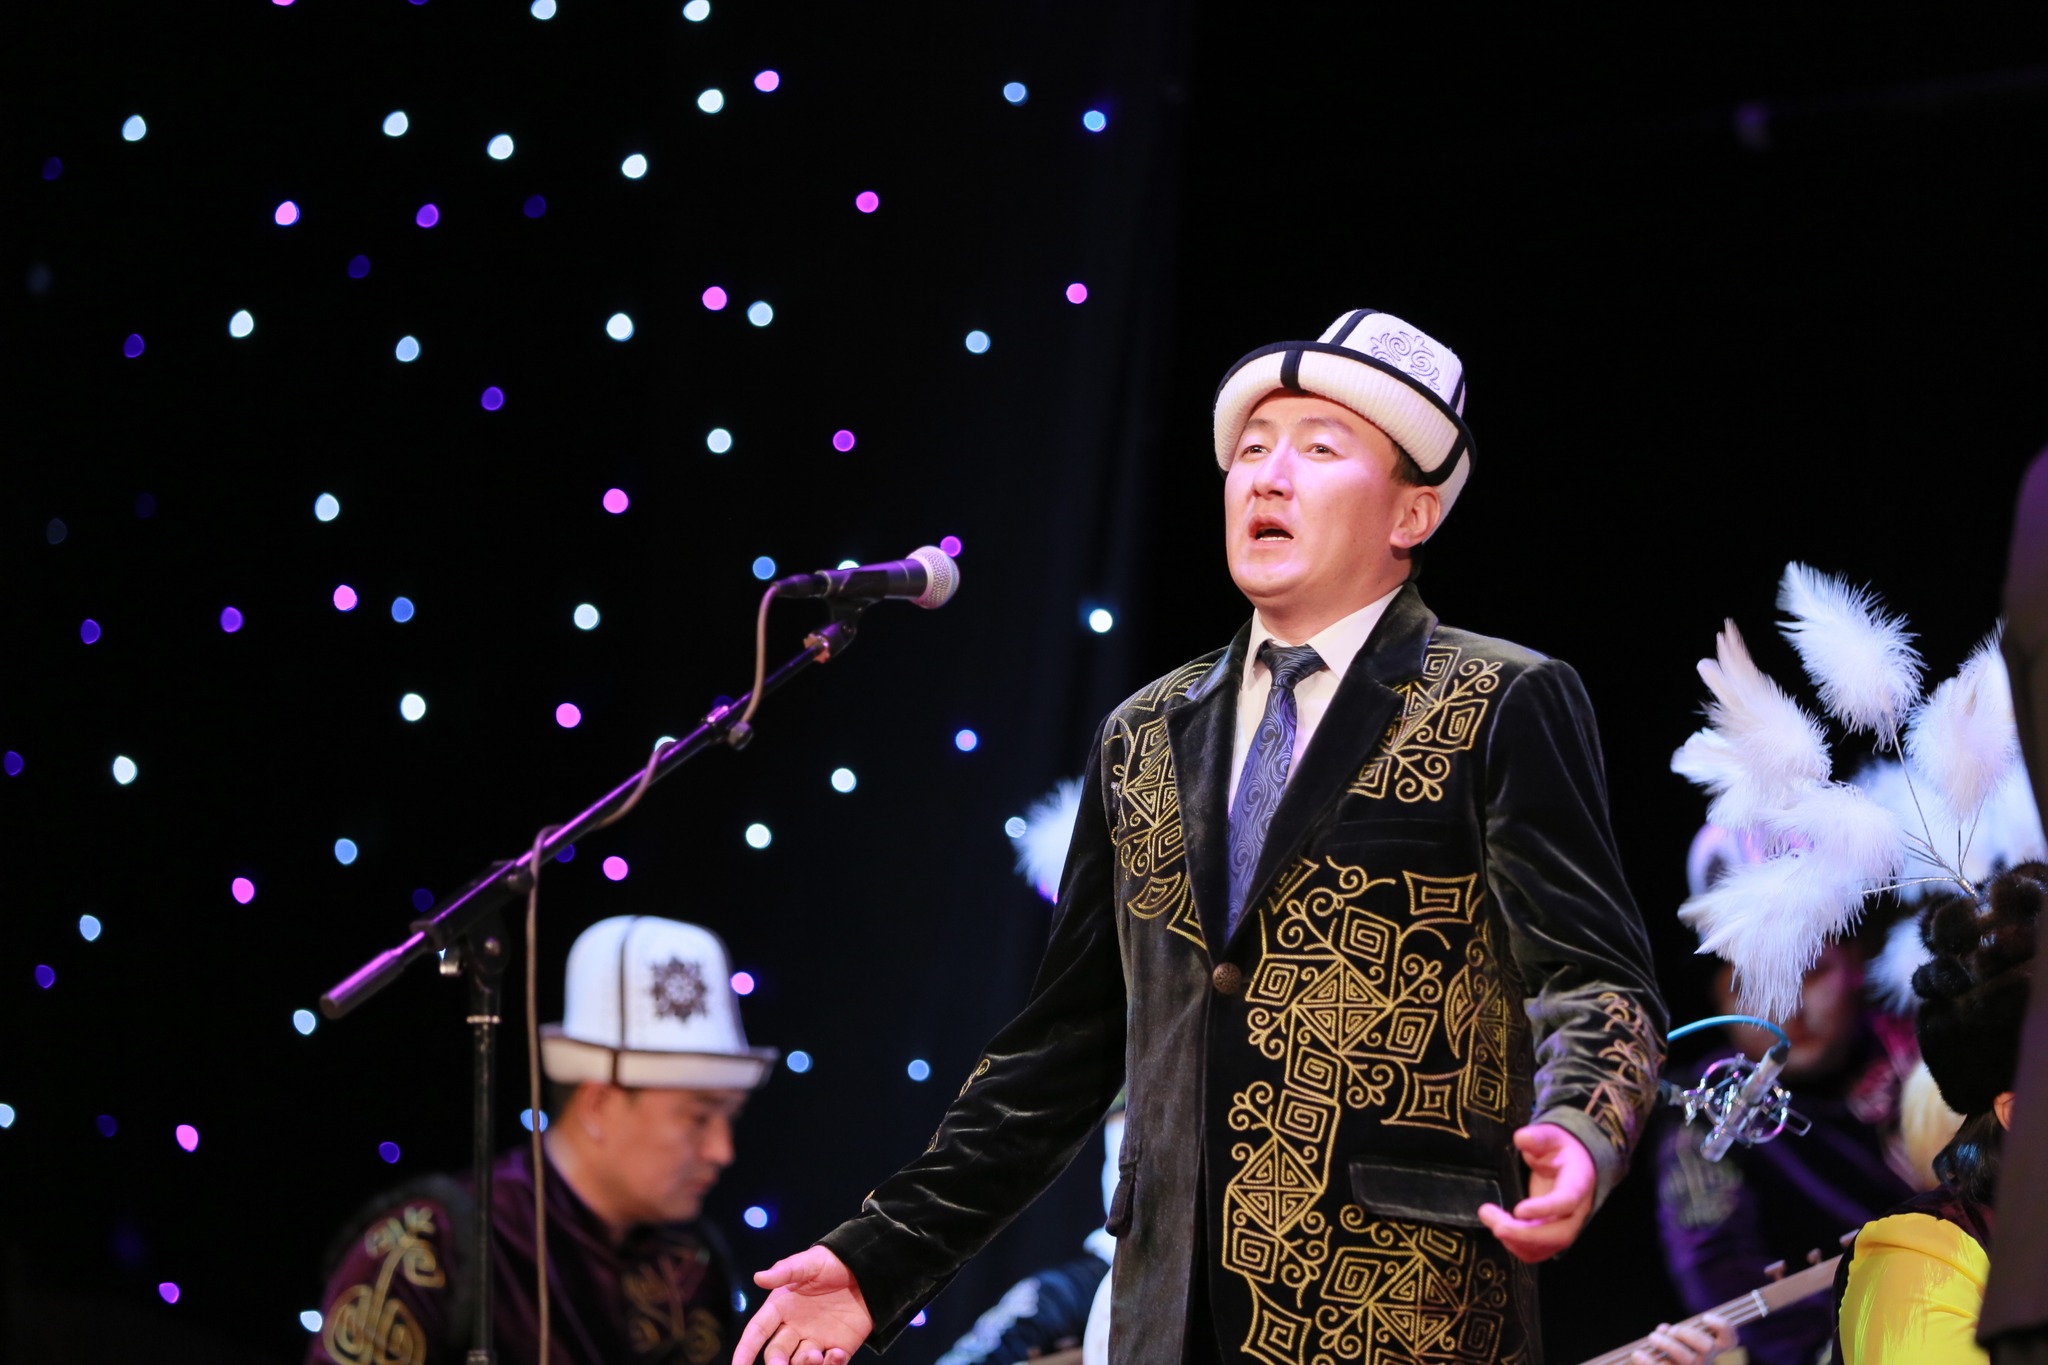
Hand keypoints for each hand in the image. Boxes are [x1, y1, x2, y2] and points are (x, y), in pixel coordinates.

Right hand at [732, 1247, 873, 1364]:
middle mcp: (794, 1327)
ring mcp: (816, 1339)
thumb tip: (758, 1277)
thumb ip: (786, 1271)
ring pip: (800, 1364)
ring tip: (816, 1357)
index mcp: (781, 1307)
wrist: (868, 1269)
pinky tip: (837, 1354)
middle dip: (776, 1363)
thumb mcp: (810, 1262)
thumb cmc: (834, 1262)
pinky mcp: (838, 1348)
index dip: (745, 1350)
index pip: (757, 1332)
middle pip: (776, 1354)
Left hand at [1476, 1123, 1595, 1263]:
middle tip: (1497, 1226)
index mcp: (1578, 1183)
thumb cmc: (1560, 1150)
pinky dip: (1518, 1247)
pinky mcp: (1553, 1233)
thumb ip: (1538, 1137)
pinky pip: (1540, 1250)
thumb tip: (1521, 1138)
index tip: (1519, 1210)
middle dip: (1526, 1236)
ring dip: (1517, 1242)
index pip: (1566, 1202)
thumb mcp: (1551, 1136)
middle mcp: (1577, 1211)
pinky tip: (1499, 1229)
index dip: (1544, 1209)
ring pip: (1548, 1247)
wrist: (1573, 1164)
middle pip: (1560, 1234)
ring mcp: (1566, 1226)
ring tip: (1491, 1221)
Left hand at [1629, 1311, 1735, 1363]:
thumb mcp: (1669, 1343)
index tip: (1705, 1317)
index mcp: (1707, 1353)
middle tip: (1671, 1330)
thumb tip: (1664, 1330)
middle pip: (1707, 1347)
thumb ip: (1671, 1334)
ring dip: (1667, 1344)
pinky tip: (1638, 1354)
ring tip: (1652, 1338)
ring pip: (1688, 1360)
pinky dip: (1648, 1362)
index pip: (1729, 1341)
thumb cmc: (1662, 1357)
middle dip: (1688, 1334)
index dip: (1723, 1327)